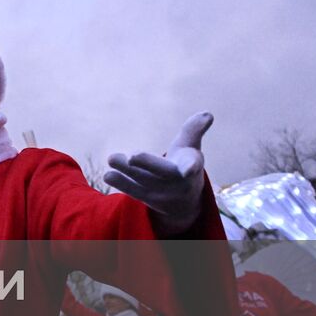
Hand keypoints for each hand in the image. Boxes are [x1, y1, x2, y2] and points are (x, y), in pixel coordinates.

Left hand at [104, 112, 211, 235]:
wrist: (183, 202)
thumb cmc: (184, 164)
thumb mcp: (190, 148)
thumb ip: (193, 131)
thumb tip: (207, 113)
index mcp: (191, 166)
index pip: (193, 166)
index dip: (191, 167)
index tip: (188, 170)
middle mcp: (178, 182)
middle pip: (163, 173)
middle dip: (148, 164)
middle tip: (133, 155)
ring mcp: (163, 193)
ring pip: (143, 181)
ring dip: (126, 170)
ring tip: (112, 158)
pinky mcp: (148, 200)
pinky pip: (133, 192)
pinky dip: (120, 183)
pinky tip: (108, 175)